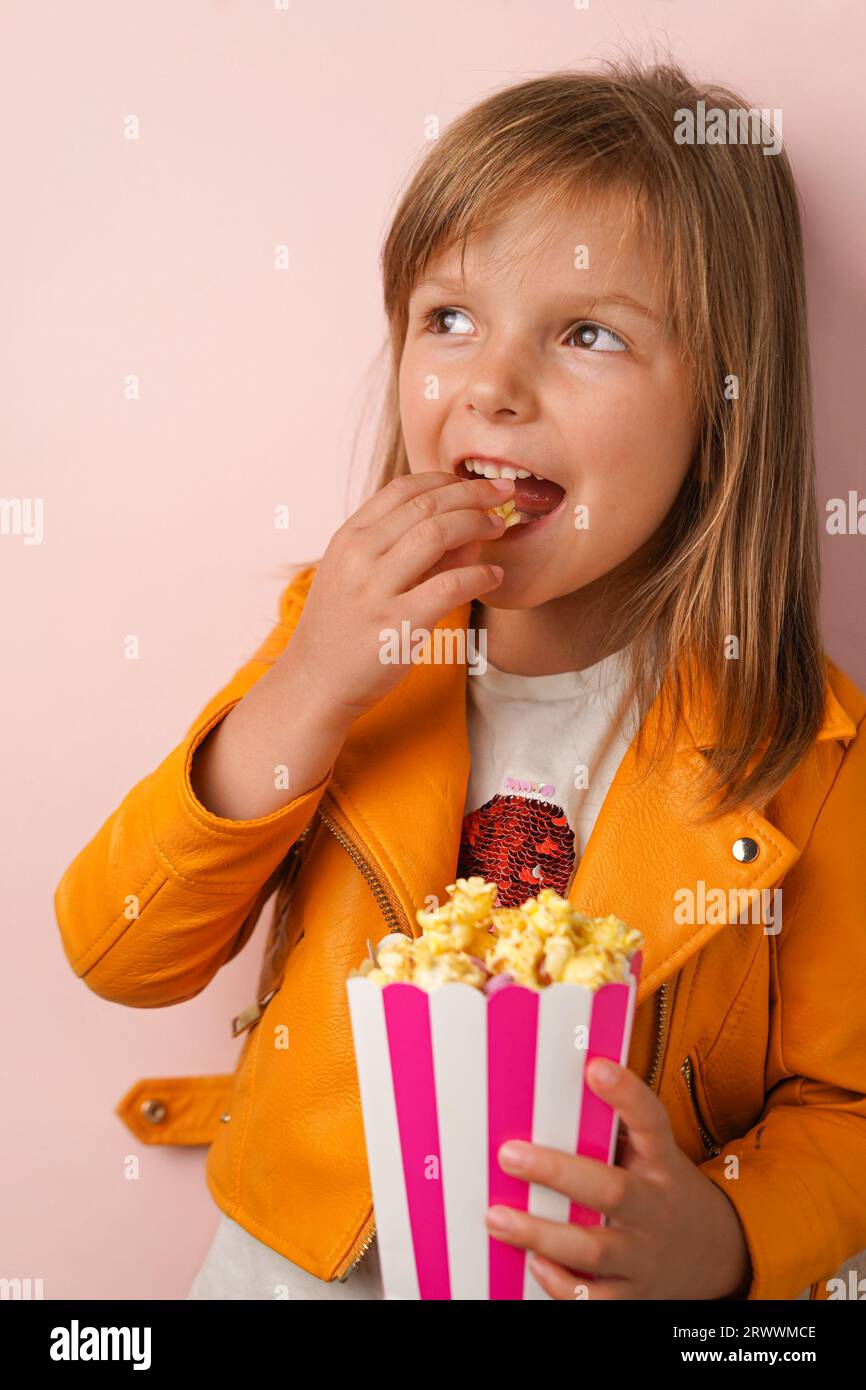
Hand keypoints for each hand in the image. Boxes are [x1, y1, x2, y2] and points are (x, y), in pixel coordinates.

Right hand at [281, 470, 514, 726]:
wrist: (314, 683)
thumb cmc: (343, 630)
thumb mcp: (360, 578)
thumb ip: (407, 553)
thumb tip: (468, 535)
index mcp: (349, 538)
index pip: (402, 489)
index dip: (446, 480)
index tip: (476, 485)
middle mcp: (358, 556)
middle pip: (426, 505)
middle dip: (472, 494)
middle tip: (504, 495)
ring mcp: (375, 590)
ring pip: (437, 534)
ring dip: (477, 524)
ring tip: (500, 528)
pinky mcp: (396, 625)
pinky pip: (449, 586)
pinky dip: (479, 575)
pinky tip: (494, 576)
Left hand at [484, 1057, 751, 1299]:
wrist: (717, 1254)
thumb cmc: (662, 1189)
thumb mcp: (655, 1154)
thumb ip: (616, 1127)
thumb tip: (557, 1082)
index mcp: (661, 1163)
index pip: (651, 1122)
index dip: (626, 1094)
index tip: (595, 1068)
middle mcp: (655, 1209)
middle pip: (613, 1191)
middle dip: (558, 1173)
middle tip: (509, 1154)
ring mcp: (645, 1256)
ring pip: (595, 1250)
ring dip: (541, 1234)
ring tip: (497, 1217)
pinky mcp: (633, 1295)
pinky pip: (594, 1299)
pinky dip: (562, 1285)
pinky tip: (533, 1263)